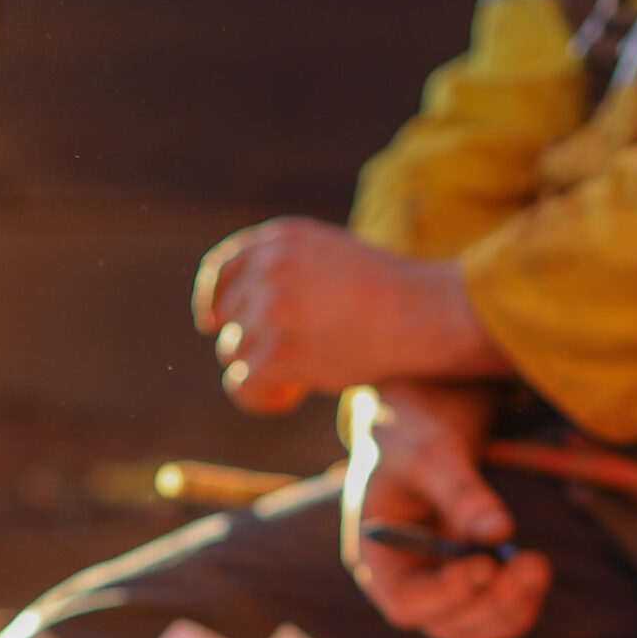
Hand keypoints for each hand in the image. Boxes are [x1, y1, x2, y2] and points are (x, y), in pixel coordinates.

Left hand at [194, 218, 509, 413]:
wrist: (426, 315)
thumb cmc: (391, 294)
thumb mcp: (333, 257)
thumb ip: (287, 269)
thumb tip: (231, 309)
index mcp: (282, 238)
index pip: (223, 270)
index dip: (212, 300)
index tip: (210, 323)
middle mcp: (270, 268)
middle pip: (229, 318)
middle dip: (252, 342)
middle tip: (290, 361)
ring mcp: (272, 309)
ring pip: (234, 353)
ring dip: (261, 371)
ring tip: (298, 380)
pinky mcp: (279, 352)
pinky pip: (242, 386)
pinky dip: (262, 399)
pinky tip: (291, 397)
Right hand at [342, 381, 552, 637]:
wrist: (419, 432)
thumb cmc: (413, 437)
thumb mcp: (433, 453)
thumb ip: (461, 491)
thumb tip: (501, 532)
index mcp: (376, 559)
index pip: (405, 603)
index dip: (446, 595)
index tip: (484, 566)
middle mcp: (403, 585)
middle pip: (446, 626)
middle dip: (493, 602)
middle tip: (534, 564)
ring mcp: (434, 592)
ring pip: (473, 630)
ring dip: (511, 608)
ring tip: (537, 566)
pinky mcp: (464, 587)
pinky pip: (491, 616)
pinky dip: (518, 603)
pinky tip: (533, 570)